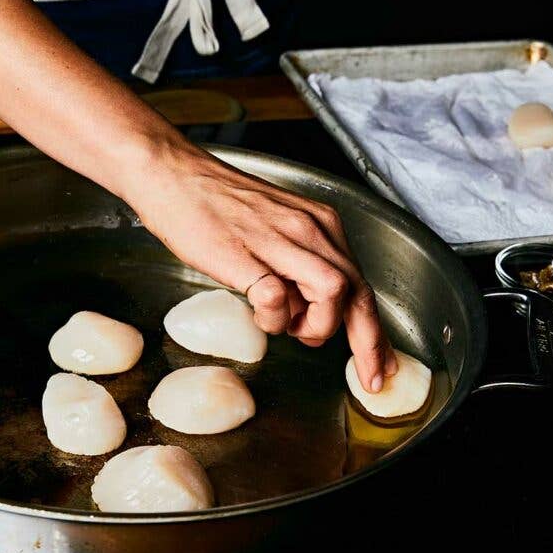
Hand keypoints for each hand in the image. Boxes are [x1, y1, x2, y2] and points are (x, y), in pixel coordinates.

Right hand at [121, 138, 397, 392]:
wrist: (171, 175)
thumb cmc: (215, 206)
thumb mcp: (275, 233)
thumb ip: (297, 269)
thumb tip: (308, 315)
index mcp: (320, 226)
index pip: (362, 285)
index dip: (375, 332)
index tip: (380, 364)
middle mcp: (310, 230)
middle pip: (359, 293)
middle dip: (368, 343)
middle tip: (369, 377)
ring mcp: (280, 240)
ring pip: (333, 292)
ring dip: (317, 325)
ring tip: (287, 326)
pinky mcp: (246, 253)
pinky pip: (279, 297)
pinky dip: (273, 316)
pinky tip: (257, 310)